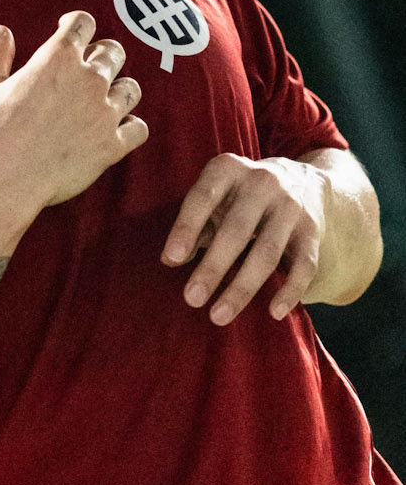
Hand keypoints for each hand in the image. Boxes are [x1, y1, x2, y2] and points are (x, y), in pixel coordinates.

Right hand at [0, 13, 146, 212]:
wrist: (5, 177)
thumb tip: (1, 32)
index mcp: (58, 58)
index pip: (83, 23)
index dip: (77, 23)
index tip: (70, 30)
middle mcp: (89, 79)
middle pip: (114, 51)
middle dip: (101, 54)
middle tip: (87, 67)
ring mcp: (105, 112)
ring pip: (131, 88)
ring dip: (119, 89)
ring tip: (105, 98)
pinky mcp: (112, 144)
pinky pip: (139, 128)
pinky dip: (130, 127)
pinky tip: (118, 129)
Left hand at [162, 153, 326, 322]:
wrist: (304, 181)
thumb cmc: (240, 197)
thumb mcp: (215, 198)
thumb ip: (195, 225)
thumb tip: (170, 259)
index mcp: (228, 169)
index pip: (203, 197)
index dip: (187, 227)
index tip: (172, 259)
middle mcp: (263, 182)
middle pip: (236, 230)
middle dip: (213, 267)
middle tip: (191, 299)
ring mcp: (291, 206)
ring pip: (267, 252)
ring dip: (243, 287)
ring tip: (219, 316)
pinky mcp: (313, 230)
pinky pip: (304, 265)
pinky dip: (290, 291)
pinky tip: (273, 313)